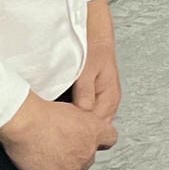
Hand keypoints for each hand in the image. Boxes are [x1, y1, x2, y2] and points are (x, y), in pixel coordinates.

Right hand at [0, 92, 110, 169]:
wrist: (24, 123)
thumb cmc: (43, 112)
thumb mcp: (72, 108)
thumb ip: (83, 122)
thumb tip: (81, 126)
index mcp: (95, 132)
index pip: (110, 139)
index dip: (100, 139)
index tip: (92, 139)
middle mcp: (87, 152)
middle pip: (89, 158)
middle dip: (78, 154)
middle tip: (62, 145)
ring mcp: (71, 167)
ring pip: (72, 169)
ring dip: (63, 163)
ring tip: (48, 150)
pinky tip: (38, 159)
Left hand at [70, 0, 121, 132]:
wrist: (96, 35)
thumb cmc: (93, 50)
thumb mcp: (87, 70)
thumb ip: (85, 92)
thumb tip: (83, 112)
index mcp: (109, 97)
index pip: (97, 124)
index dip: (80, 131)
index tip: (63, 133)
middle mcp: (109, 101)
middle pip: (95, 126)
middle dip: (80, 132)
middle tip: (59, 134)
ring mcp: (103, 100)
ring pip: (91, 121)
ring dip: (78, 125)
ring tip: (60, 129)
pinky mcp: (95, 96)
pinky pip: (88, 113)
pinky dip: (78, 117)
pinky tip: (64, 118)